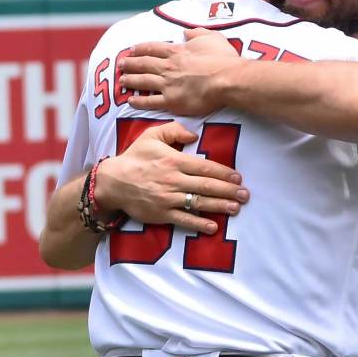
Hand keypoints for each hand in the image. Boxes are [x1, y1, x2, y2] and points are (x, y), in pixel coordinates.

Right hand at [96, 121, 249, 233]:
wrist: (112, 182)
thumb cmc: (134, 157)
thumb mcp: (151, 135)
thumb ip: (174, 130)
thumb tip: (194, 135)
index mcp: (173, 160)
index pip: (205, 167)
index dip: (224, 173)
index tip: (238, 177)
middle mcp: (173, 180)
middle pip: (207, 186)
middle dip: (229, 190)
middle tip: (245, 194)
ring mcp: (168, 198)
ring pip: (199, 202)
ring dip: (220, 206)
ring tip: (236, 208)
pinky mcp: (161, 214)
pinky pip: (184, 220)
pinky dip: (199, 223)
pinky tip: (213, 226)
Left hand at [120, 29, 245, 115]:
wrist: (227, 79)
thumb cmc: (222, 59)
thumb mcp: (211, 37)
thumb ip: (197, 33)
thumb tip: (187, 32)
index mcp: (177, 52)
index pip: (153, 48)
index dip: (141, 49)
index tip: (132, 49)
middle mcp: (168, 67)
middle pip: (144, 64)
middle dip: (130, 63)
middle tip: (121, 64)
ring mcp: (168, 85)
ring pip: (143, 82)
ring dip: (130, 80)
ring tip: (121, 80)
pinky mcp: (171, 102)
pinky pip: (150, 101)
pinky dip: (138, 101)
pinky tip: (130, 101)